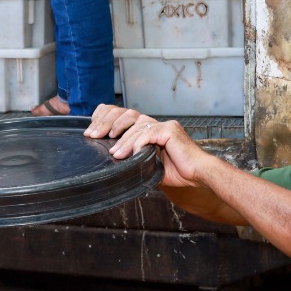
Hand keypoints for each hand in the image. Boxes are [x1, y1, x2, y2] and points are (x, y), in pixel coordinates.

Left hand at [85, 104, 210, 188]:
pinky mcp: (170, 130)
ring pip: (136, 126)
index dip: (107, 118)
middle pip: (126, 114)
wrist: (198, 175)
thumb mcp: (150, 165)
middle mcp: (156, 123)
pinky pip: (148, 134)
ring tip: (114, 153)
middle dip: (107, 124)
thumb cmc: (178, 172)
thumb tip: (115, 161)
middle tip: (93, 136)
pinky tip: (132, 154)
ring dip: (122, 140)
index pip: (124, 115)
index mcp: (149, 128)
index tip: (92, 130)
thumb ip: (135, 159)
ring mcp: (163, 125)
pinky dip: (138, 144)